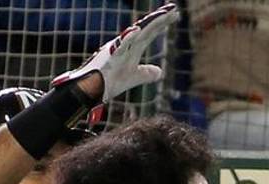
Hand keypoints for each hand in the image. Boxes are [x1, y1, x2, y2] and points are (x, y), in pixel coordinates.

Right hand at [52, 3, 177, 103]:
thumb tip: (159, 72)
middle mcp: (125, 45)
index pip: (150, 33)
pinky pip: (119, 46)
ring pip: (136, 34)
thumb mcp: (135, 77)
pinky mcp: (110, 58)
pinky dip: (128, 38)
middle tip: (174, 8)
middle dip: (160, 19)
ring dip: (149, 24)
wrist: (92, 91)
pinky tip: (136, 30)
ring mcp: (117, 50)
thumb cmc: (110, 82)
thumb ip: (147, 73)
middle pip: (146, 29)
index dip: (162, 23)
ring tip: (162, 14)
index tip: (175, 14)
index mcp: (132, 48)